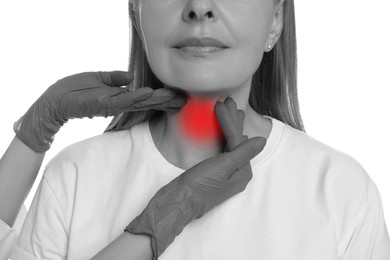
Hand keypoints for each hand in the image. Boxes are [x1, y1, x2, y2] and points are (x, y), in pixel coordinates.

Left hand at [13, 71, 186, 151]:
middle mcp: (120, 103)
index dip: (160, 98)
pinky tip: (148, 93)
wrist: (55, 99)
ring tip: (172, 98)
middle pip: (146, 103)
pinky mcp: (103, 104)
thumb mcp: (99, 78)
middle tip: (183, 102)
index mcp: (120, 97)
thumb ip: (115, 78)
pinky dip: (135, 97)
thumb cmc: (75, 89)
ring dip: (156, 100)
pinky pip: (122, 101)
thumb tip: (130, 76)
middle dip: (165, 103)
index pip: (144, 98)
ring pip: (139, 103)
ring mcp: (112, 105)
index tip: (176, 97)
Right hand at [125, 97, 265, 258]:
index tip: (220, 104)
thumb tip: (262, 141)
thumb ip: (242, 153)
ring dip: (227, 125)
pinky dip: (221, 136)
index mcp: (242, 172)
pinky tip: (222, 129)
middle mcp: (236, 173)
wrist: (177, 202)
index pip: (238, 140)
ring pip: (229, 144)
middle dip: (231, 120)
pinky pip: (221, 150)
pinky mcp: (213, 173)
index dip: (230, 121)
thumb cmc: (198, 186)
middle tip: (228, 101)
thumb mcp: (222, 167)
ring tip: (228, 109)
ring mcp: (225, 173)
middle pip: (236, 141)